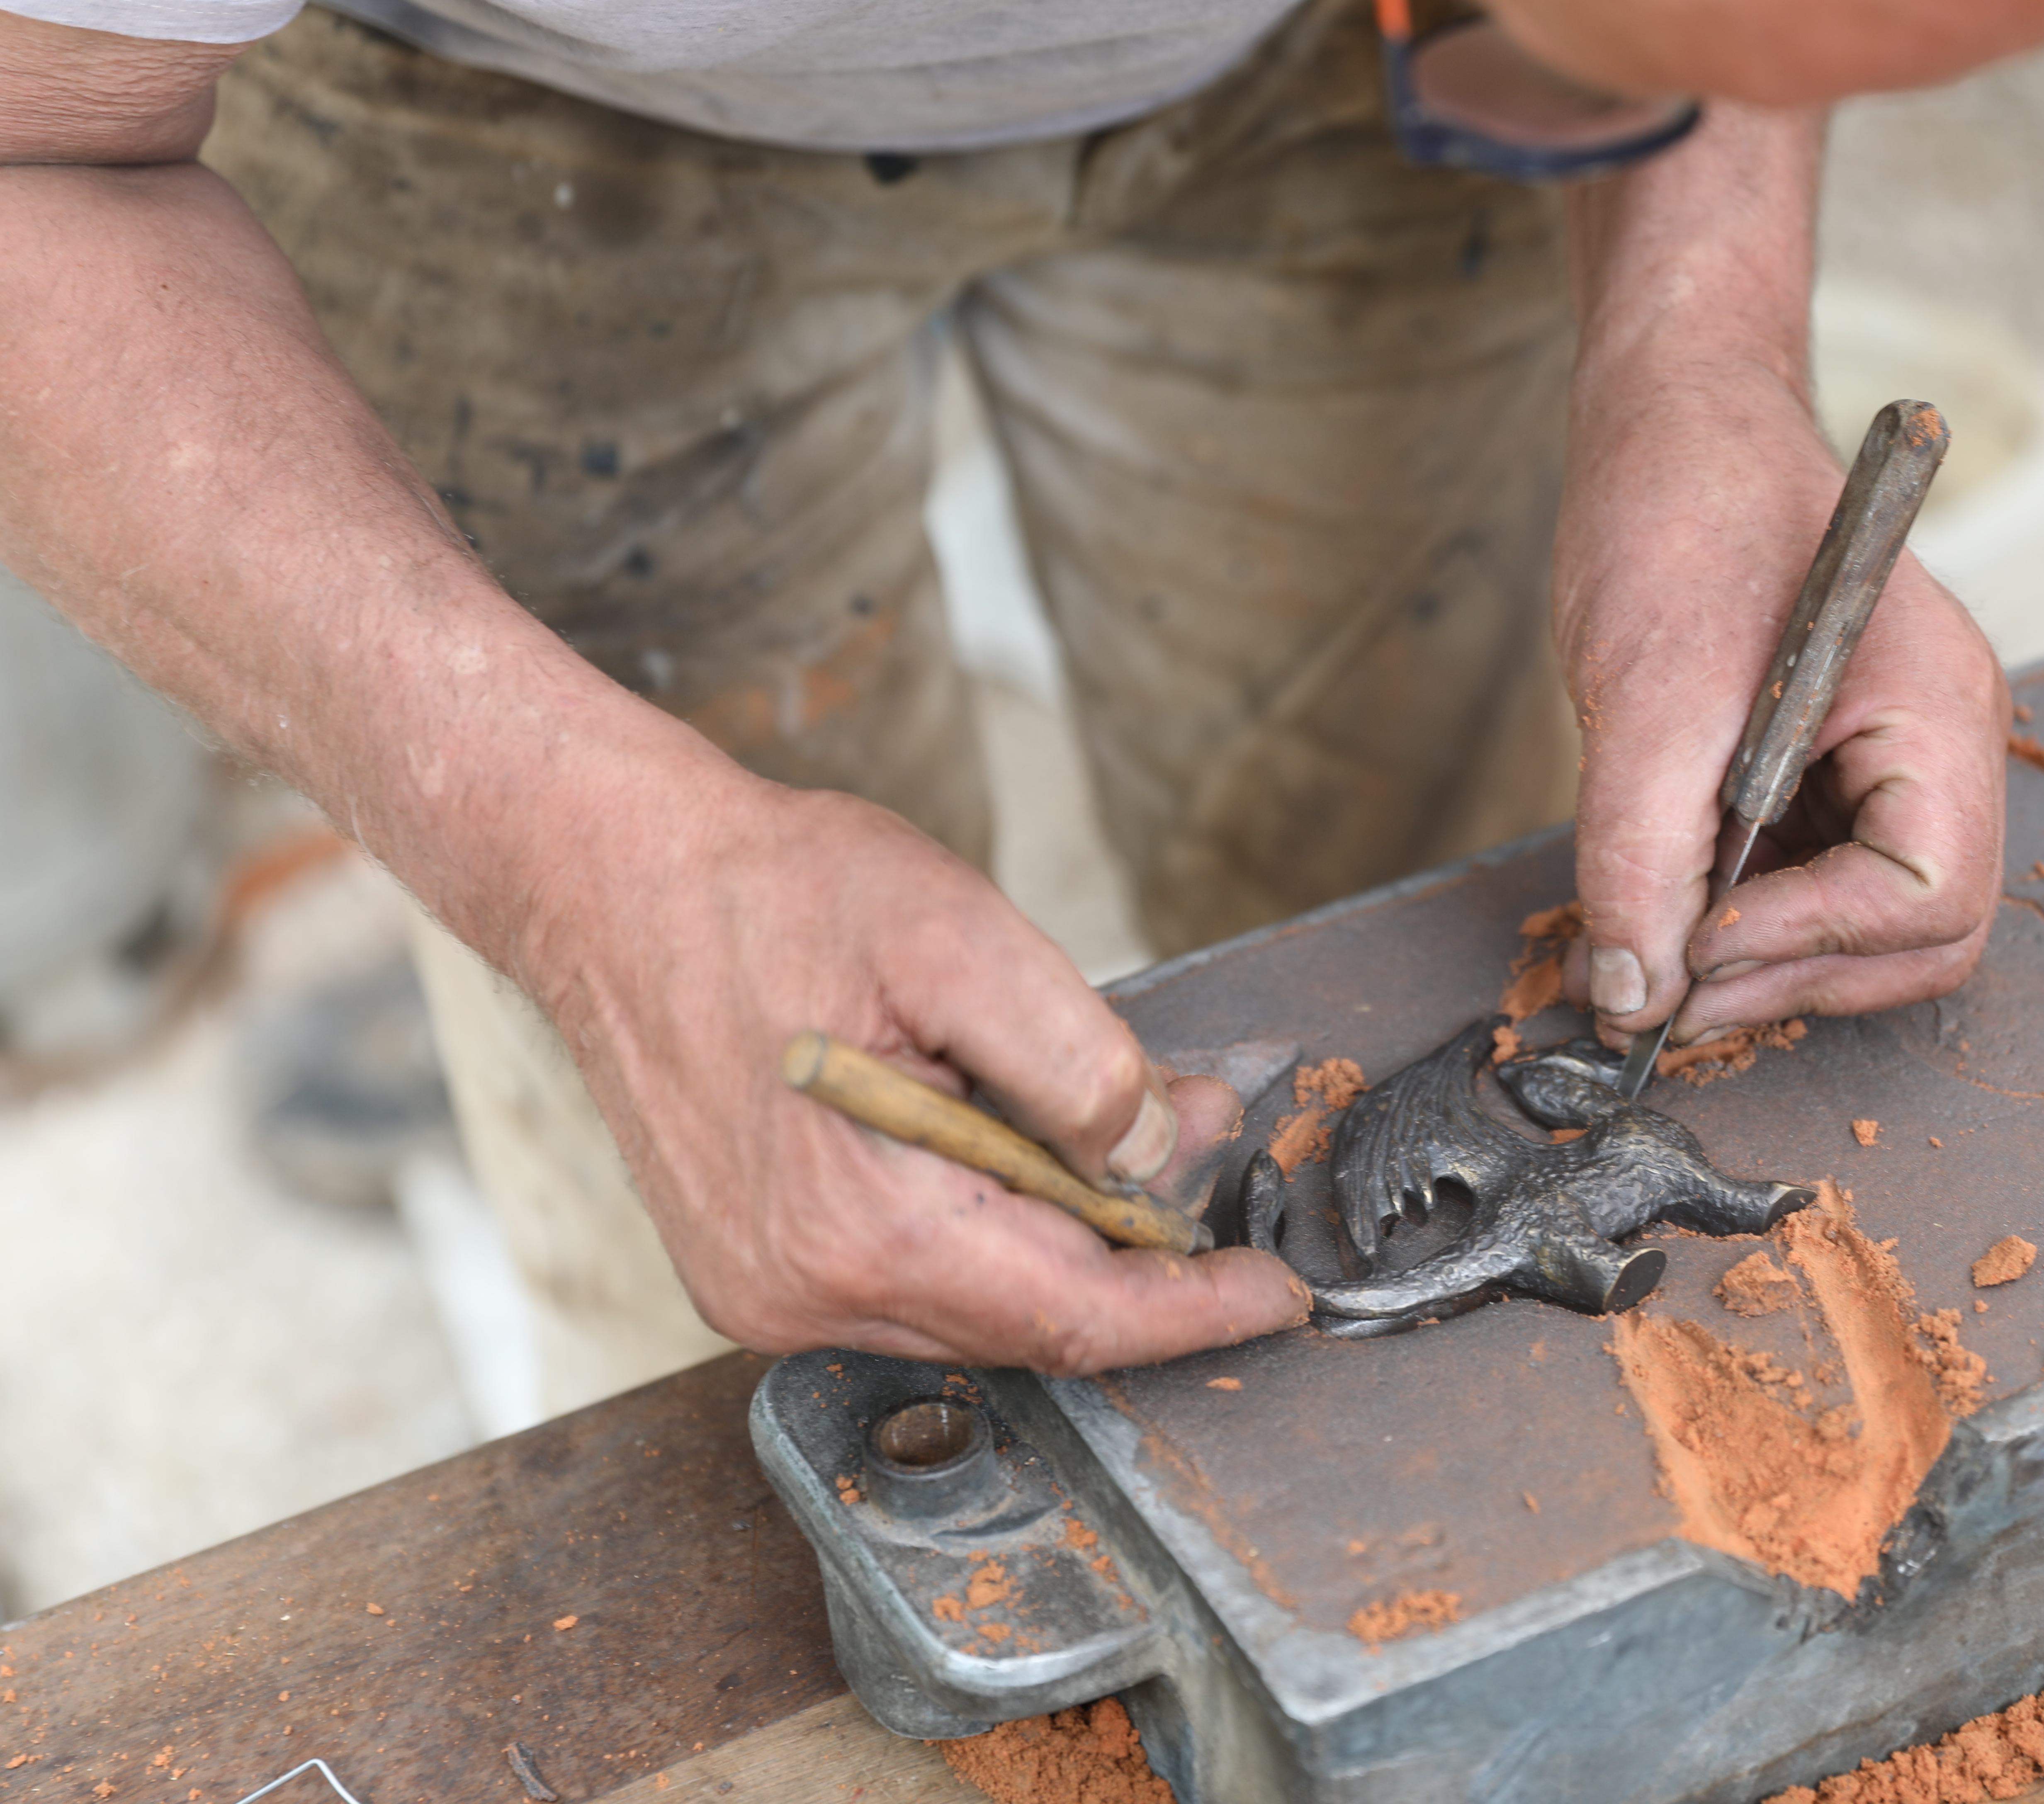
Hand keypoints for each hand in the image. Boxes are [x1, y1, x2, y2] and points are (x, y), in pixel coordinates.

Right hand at [520, 768, 1309, 1374]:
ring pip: (972, 1307)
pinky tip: (998, 1142)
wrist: (611, 879)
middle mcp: (803, 1293)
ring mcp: (765, 1294)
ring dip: (1058, 1235)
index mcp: (861, 1230)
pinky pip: (908, 1283)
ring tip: (1103, 1122)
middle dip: (1136, 1249)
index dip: (1191, 1312)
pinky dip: (983, 1229)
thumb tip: (1165, 1152)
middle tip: (1200, 1138)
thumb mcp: (959, 938)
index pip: (1074, 1316)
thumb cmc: (771, 890)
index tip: (1276, 1300)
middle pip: (1028, 1320)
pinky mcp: (750, 1272)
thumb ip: (1077, 1061)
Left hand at [1555, 361, 2009, 1046]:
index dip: (1813, 942)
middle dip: (1793, 975)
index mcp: (1937, 709)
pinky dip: (1743, 918)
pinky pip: (1816, 882)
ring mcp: (1893, 762)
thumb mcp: (1646, 692)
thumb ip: (1641, 854)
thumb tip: (1633, 996)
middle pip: (1919, 936)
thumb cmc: (1682, 508)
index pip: (1931, 894)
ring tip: (1655, 956)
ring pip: (1868, 929)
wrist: (1673, 421)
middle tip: (1665, 993)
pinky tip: (1667, 909)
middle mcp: (1940, 746)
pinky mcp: (1833, 772)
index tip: (1697, 944)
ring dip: (1764, 961)